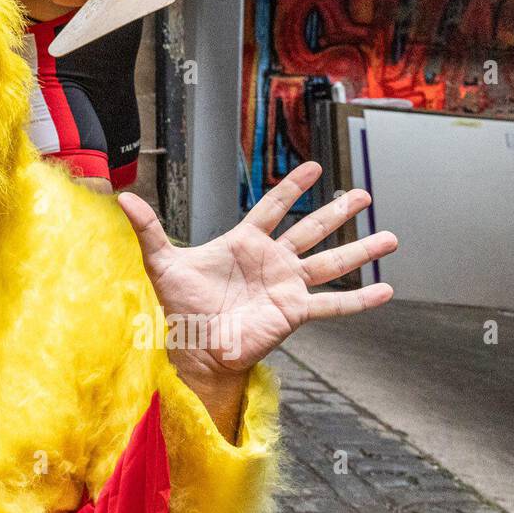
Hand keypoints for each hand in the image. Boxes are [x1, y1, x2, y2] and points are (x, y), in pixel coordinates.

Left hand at [117, 161, 396, 389]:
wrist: (193, 346)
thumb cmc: (180, 305)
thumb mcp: (161, 262)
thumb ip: (147, 228)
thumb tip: (122, 197)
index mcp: (244, 243)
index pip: (273, 208)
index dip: (292, 188)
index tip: (314, 167)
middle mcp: (271, 261)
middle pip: (311, 230)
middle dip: (336, 210)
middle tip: (363, 192)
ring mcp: (286, 286)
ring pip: (330, 262)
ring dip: (360, 249)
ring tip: (391, 235)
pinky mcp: (294, 312)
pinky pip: (332, 304)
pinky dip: (359, 299)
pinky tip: (386, 289)